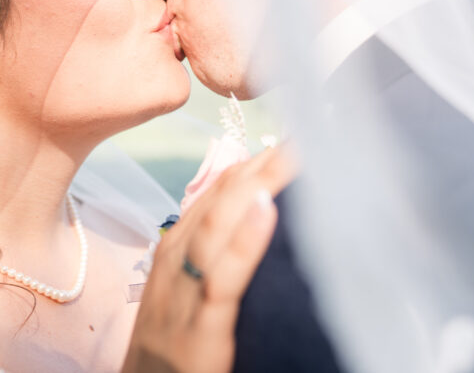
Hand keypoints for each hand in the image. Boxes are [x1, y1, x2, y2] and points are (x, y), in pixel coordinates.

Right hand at [122, 146, 294, 372]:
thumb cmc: (170, 341)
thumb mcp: (185, 288)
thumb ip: (213, 250)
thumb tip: (256, 209)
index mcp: (176, 248)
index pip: (216, 191)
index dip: (254, 161)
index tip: (291, 137)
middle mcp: (176, 260)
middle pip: (219, 199)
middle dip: (261, 164)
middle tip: (304, 134)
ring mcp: (183, 292)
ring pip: (217, 225)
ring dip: (256, 185)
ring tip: (291, 156)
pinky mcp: (199, 327)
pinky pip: (222, 277)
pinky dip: (245, 239)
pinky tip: (269, 210)